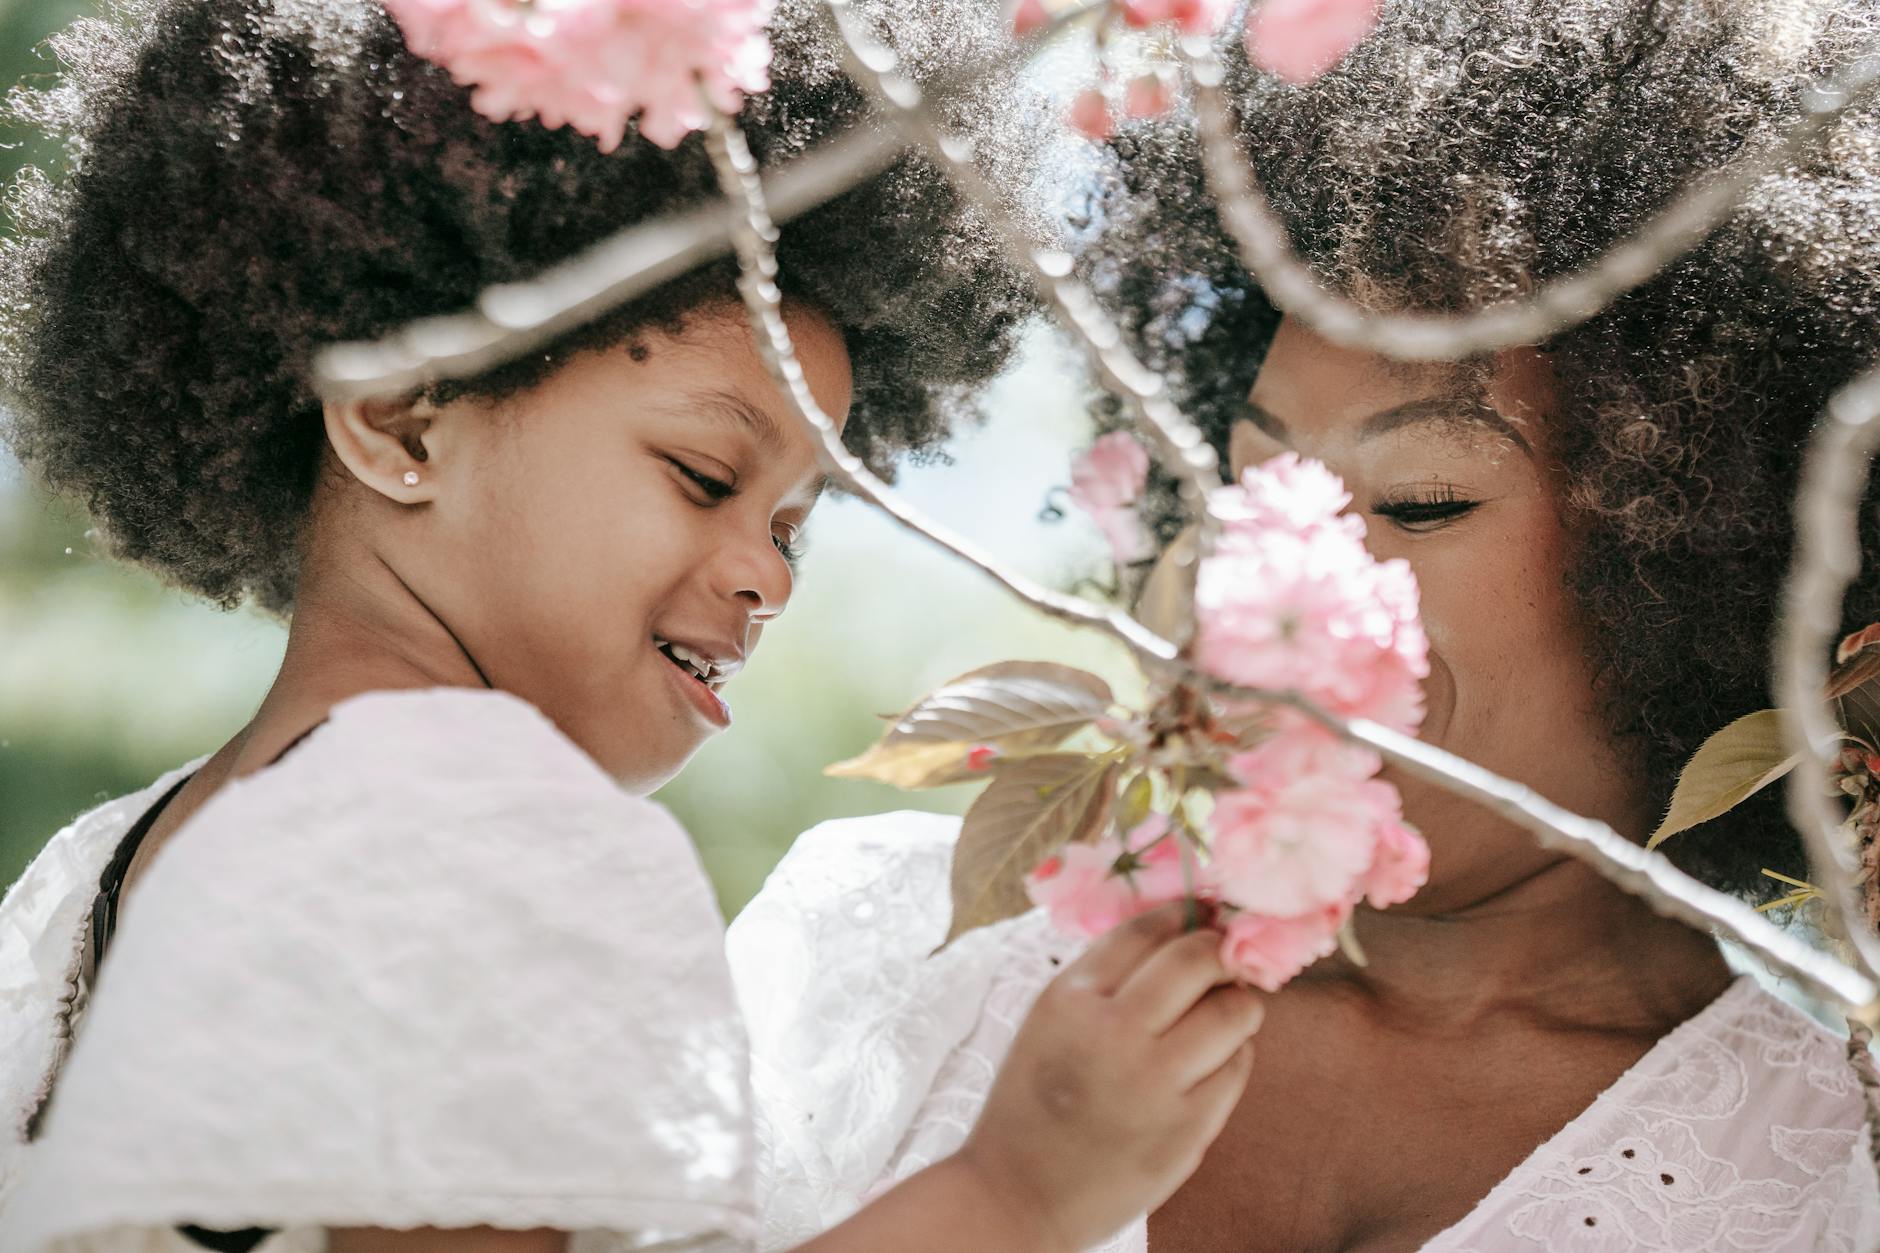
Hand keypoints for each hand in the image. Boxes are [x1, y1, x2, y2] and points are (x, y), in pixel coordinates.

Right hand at [952, 903, 1264, 1252]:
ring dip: (1238, 1003)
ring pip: (1232, 1012)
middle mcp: (1112, 1033)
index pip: (1144, 931)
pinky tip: (1212, 1060)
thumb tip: (1181, 928)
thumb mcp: (1048, 1021)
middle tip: (1225, 958)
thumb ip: (1104, 978)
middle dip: (1220, 951)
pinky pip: (1236, 1068)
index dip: (1185, 912)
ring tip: (1227, 1010)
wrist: (1017, 1195)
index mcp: (1069, 1000)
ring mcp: (1154, 1083)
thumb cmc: (1034, 1100)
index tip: (1206, 912)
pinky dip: (1234, 1055)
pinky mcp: (1187, 1129)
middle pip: (1196, 960)